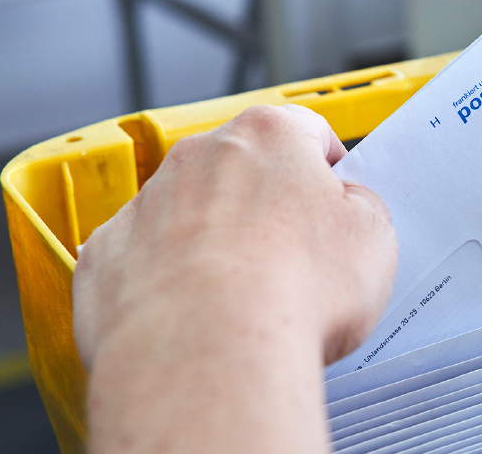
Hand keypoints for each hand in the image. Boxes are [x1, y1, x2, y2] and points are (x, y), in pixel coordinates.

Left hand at [73, 105, 396, 452]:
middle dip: (268, 206)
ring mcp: (147, 203)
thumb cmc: (295, 289)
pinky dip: (168, 281)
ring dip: (216, 241)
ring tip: (249, 298)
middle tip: (298, 258)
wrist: (211, 352)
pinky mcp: (107, 256)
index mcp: (269, 135)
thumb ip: (361, 208)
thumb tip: (347, 210)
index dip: (327, 167)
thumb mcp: (374, 239)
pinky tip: (197, 314)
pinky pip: (144, 259)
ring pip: (190, 212)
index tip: (334, 198)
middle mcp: (200, 156)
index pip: (307, 130)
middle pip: (243, 169)